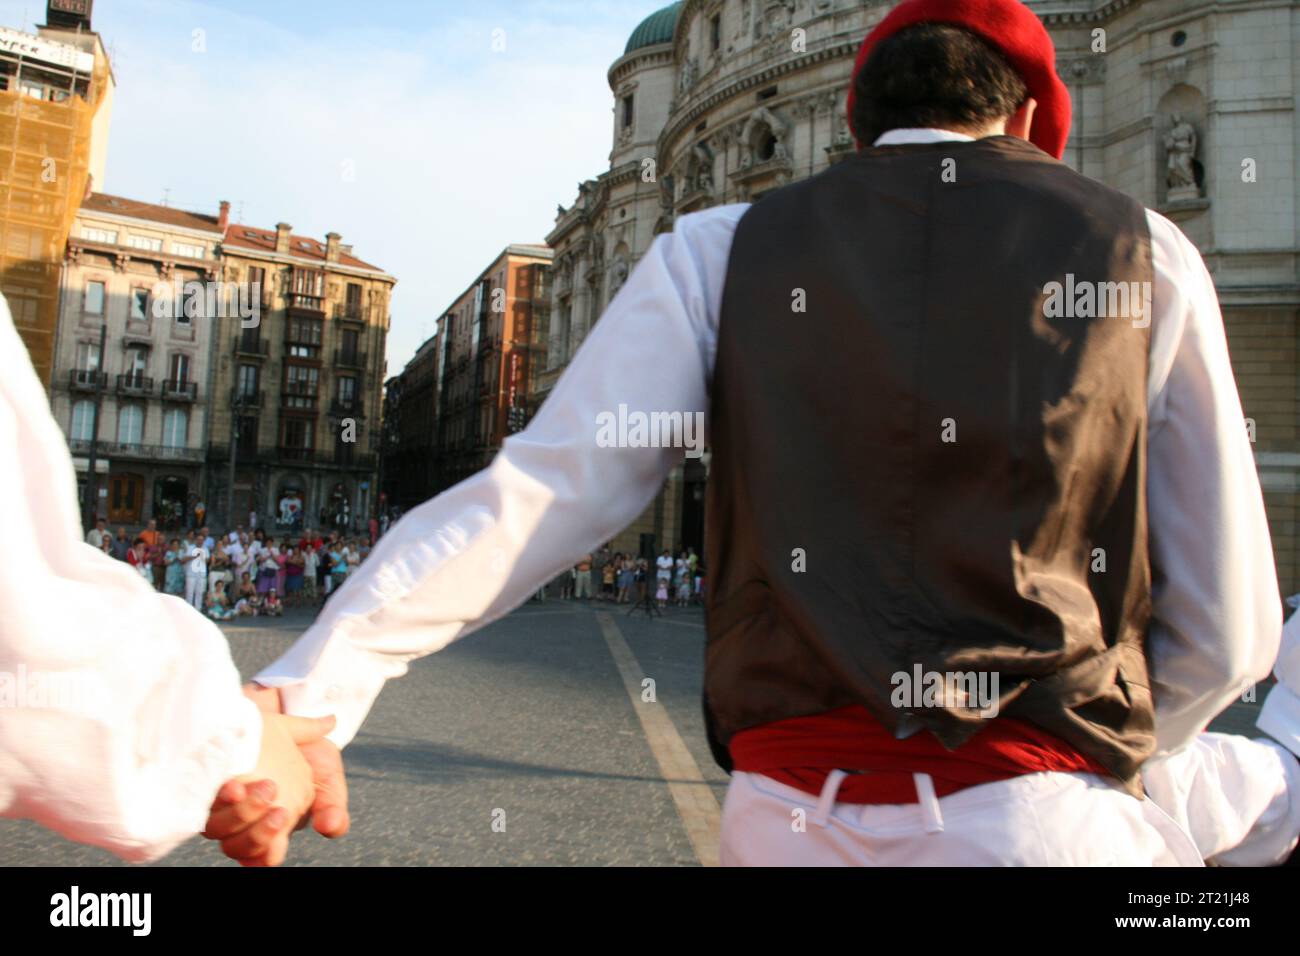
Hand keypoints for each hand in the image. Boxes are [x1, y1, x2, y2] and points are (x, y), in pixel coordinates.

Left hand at [204, 684, 348, 864]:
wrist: (281, 709)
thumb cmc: (306, 749)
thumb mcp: (326, 772)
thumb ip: (331, 801)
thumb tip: (330, 827)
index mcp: (274, 826)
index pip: (264, 857)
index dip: (267, 850)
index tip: (287, 822)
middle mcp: (246, 821)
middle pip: (242, 848)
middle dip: (258, 835)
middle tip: (279, 811)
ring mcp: (223, 805)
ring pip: (221, 832)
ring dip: (242, 815)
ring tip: (257, 788)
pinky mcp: (206, 784)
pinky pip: (204, 805)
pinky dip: (219, 800)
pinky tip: (233, 785)